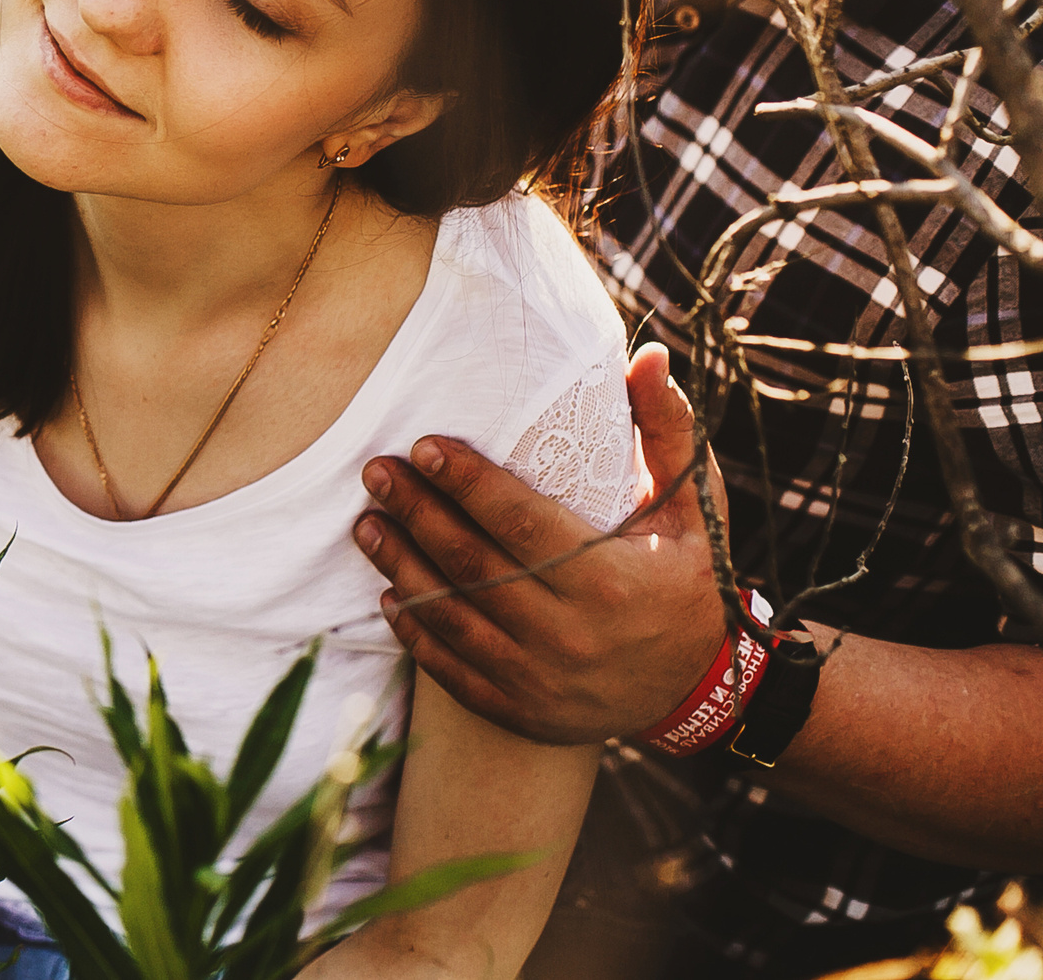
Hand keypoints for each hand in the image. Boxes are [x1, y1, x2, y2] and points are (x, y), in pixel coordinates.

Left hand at [351, 343, 732, 744]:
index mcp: (611, 581)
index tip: (423, 446)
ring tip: (367, 522)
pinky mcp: (519, 710)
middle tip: (377, 472)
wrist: (698, 691)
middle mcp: (571, 635)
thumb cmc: (687, 581)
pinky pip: (452, 669)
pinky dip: (416, 631)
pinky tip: (389, 593)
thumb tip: (645, 357)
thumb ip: (665, 433)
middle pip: (474, 565)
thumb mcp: (693, 509)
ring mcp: (541, 678)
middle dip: (418, 513)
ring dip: (400, 566)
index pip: (521, 523)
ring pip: (452, 616)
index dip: (467, 483)